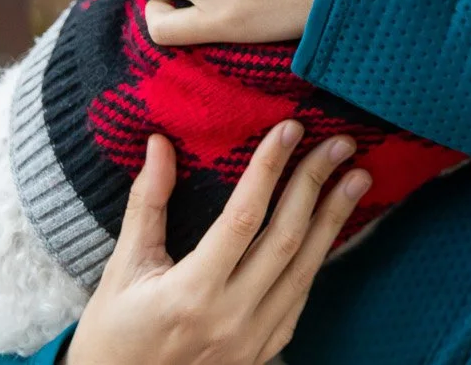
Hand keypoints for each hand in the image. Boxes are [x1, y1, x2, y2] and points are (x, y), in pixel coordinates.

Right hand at [66, 122, 371, 364]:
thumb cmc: (112, 336)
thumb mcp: (121, 271)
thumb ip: (147, 205)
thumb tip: (159, 143)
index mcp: (190, 294)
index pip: (244, 218)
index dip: (269, 168)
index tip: (290, 128)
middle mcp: (230, 318)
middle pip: (286, 238)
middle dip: (315, 184)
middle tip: (340, 142)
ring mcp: (253, 339)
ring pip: (305, 268)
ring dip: (334, 219)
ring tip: (358, 177)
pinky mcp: (265, 350)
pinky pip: (301, 296)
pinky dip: (320, 258)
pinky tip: (333, 227)